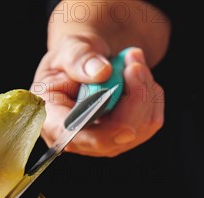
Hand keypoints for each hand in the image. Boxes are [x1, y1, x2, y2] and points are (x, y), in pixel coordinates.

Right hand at [31, 35, 164, 156]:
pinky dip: (151, 95)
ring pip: (140, 127)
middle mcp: (78, 140)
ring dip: (144, 88)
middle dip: (134, 95)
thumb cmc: (72, 59)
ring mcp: (104, 143)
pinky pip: (151, 121)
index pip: (74, 138)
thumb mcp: (69, 49)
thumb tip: (102, 73)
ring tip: (132, 60)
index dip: (101, 134)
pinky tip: (138, 77)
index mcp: (52, 120)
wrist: (87, 64)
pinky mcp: (126, 139)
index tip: (127, 126)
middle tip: (134, 56)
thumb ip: (79, 58)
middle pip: (115, 135)